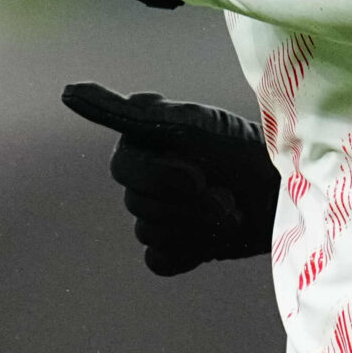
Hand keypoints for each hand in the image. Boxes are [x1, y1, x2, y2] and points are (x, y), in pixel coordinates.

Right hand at [61, 82, 281, 274]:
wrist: (285, 195)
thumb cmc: (244, 150)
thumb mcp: (190, 125)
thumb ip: (127, 113)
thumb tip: (66, 92)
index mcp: (141, 140)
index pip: (125, 169)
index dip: (168, 177)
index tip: (201, 171)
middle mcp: (143, 173)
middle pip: (137, 204)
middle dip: (188, 204)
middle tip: (224, 194)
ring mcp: (156, 212)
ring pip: (149, 232)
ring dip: (195, 227)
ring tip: (226, 211)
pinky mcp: (173, 246)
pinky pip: (158, 260)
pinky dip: (189, 253)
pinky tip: (211, 238)